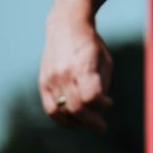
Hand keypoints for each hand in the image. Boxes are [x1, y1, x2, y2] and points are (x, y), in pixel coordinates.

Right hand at [38, 15, 114, 131]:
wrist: (66, 25)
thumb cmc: (92, 44)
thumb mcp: (105, 60)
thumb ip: (103, 85)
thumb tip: (101, 109)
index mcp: (83, 66)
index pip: (91, 97)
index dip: (102, 105)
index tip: (109, 103)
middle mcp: (64, 74)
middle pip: (77, 108)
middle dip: (91, 122)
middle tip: (101, 127)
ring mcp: (51, 78)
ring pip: (61, 112)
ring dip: (76, 123)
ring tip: (86, 122)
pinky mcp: (43, 82)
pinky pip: (50, 108)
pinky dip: (61, 117)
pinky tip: (72, 118)